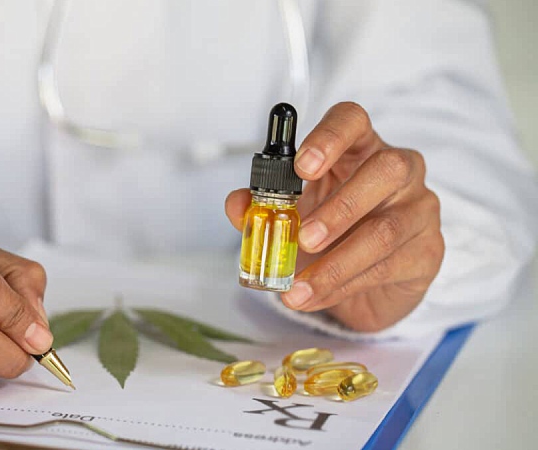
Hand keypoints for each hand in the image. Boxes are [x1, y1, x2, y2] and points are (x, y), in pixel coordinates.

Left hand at [226, 102, 443, 331]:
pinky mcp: (428, 251)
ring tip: (299, 284)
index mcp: (359, 148)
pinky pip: (387, 268)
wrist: (364, 283)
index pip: (352, 121)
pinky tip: (314, 296)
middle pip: (385, 169)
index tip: (302, 166)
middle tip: (304, 237)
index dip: (329, 137)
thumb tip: (238, 203)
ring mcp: (419, 209)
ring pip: (386, 230)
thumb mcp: (292, 214)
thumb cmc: (330, 232)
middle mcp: (398, 170)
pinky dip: (342, 286)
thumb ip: (262, 206)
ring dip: (336, 262)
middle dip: (340, 207)